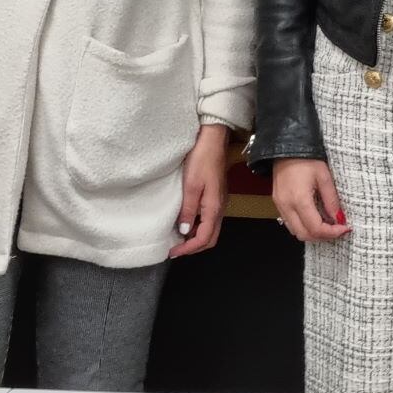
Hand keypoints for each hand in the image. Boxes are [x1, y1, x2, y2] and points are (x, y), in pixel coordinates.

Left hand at [168, 124, 230, 257]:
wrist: (213, 140)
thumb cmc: (201, 159)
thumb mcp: (190, 185)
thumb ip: (188, 210)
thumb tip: (184, 231)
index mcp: (214, 207)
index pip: (204, 239)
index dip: (188, 249)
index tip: (172, 252)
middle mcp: (220, 208)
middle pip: (210, 238)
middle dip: (194, 247)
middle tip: (176, 249)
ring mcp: (219, 202)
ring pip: (211, 229)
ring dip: (196, 237)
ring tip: (178, 238)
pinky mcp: (216, 196)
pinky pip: (210, 219)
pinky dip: (198, 227)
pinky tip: (186, 222)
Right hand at [272, 157, 349, 241]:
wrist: (286, 147)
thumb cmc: (306, 158)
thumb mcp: (324, 177)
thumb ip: (331, 200)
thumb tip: (338, 218)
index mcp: (299, 200)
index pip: (316, 228)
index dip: (332, 232)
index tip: (344, 228)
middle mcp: (287, 206)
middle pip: (304, 235)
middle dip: (322, 236)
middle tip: (337, 229)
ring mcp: (280, 206)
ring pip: (295, 231)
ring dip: (312, 232)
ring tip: (326, 224)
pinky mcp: (278, 203)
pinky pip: (289, 223)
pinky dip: (302, 225)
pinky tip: (314, 217)